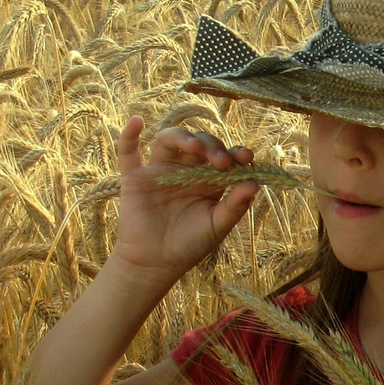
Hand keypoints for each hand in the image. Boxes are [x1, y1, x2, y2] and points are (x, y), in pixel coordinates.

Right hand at [109, 114, 260, 285]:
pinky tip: (136, 121)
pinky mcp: (135, 177)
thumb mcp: (218, 225)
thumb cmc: (191, 244)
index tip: (246, 157)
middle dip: (213, 147)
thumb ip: (235, 205)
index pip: (225, 157)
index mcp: (210, 180)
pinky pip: (128, 152)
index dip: (236, 153)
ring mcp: (160, 171)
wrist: (156, 263)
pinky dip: (129, 135)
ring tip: (195, 147)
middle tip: (221, 162)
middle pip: (200, 144)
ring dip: (183, 137)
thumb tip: (255, 183)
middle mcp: (186, 170)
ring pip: (169, 140)